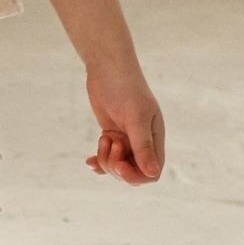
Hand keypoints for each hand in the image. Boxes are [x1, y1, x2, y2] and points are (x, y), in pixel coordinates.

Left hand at [84, 61, 163, 183]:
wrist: (107, 68)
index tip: (119, 166)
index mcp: (155, 138)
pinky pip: (107, 157)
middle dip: (117, 167)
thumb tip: (153, 174)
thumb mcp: (135, 118)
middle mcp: (143, 141)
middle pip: (133, 172)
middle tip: (109, 145)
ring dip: (106, 160)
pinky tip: (89, 161)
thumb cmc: (125, 89)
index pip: (152, 172)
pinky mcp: (111, 134)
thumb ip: (143, 146)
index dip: (135, 176)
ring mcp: (126, 138)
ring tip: (103, 139)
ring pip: (117, 166)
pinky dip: (98, 161)